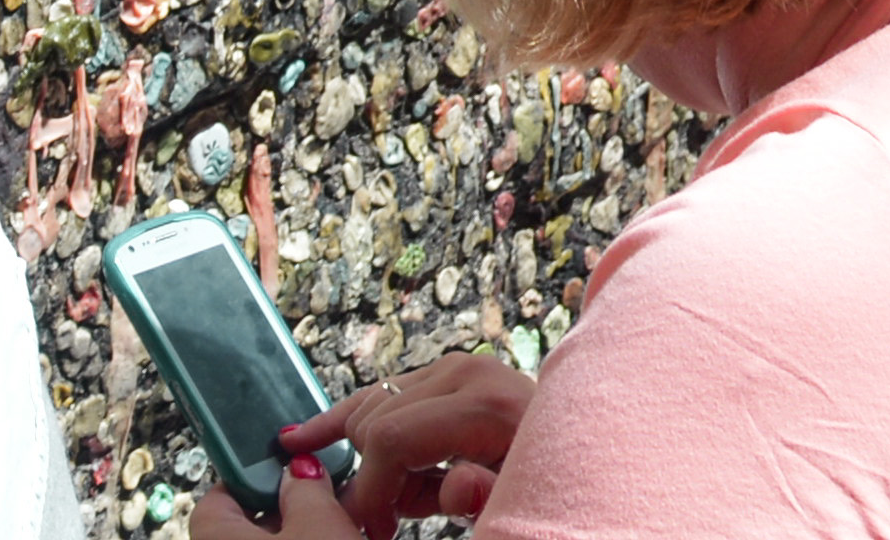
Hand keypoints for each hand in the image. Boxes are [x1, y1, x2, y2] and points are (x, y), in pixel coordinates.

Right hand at [177, 354, 535, 539]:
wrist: (587, 449)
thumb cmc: (557, 483)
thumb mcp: (524, 500)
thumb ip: (484, 496)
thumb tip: (454, 491)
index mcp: (486, 405)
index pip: (390, 439)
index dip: (371, 492)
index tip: (376, 533)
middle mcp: (466, 373)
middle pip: (374, 421)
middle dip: (366, 478)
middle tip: (382, 526)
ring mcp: (454, 367)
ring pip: (370, 405)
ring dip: (360, 456)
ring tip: (374, 504)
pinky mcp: (446, 371)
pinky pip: (383, 396)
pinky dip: (351, 424)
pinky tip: (302, 437)